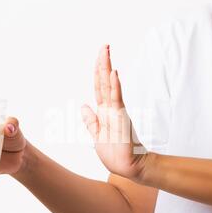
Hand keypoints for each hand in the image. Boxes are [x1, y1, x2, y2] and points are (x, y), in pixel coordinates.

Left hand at [81, 45, 146, 179]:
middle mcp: (110, 108)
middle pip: (104, 81)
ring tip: (106, 51)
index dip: (98, 72)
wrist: (127, 167)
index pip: (99, 87)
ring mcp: (116, 112)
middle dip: (103, 63)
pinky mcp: (122, 118)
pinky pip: (117, 99)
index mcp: (103, 112)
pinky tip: (114, 73)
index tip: (99, 56)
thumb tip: (84, 105)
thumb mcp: (96, 135)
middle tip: (104, 45)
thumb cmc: (114, 153)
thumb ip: (90, 121)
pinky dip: (115, 86)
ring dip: (107, 68)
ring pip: (110, 86)